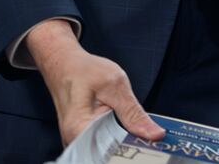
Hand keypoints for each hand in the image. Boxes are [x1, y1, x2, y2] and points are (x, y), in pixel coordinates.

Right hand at [28, 19, 164, 146]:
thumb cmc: (83, 70)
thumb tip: (155, 134)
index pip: (111, 155)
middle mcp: (73, 141)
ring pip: (104, 153)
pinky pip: (100, 147)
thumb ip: (134, 113)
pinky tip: (126, 134)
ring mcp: (75, 142)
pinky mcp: (80, 140)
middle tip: (149, 141)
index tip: (152, 148)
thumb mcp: (115, 85)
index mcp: (80, 129)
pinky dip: (114, 142)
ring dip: (122, 146)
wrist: (63, 63)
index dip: (133, 152)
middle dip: (128, 151)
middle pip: (107, 156)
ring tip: (139, 137)